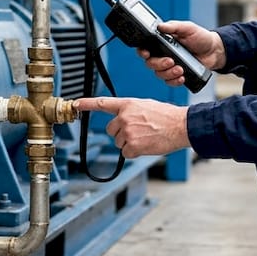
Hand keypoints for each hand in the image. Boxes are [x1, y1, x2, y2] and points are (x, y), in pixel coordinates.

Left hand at [74, 97, 189, 157]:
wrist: (181, 126)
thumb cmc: (167, 116)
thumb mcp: (146, 106)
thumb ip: (130, 112)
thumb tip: (122, 121)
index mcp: (128, 104)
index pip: (103, 103)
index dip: (87, 103)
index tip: (75, 104)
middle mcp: (124, 117)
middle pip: (111, 130)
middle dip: (121, 133)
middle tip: (139, 131)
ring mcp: (127, 132)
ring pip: (118, 142)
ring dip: (129, 143)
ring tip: (146, 137)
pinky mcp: (132, 146)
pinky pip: (126, 153)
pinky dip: (135, 152)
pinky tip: (146, 145)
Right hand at [137, 20, 224, 86]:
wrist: (214, 51)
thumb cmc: (200, 37)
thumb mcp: (187, 28)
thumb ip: (173, 27)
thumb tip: (160, 26)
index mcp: (162, 42)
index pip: (146, 48)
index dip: (142, 52)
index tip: (146, 53)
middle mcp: (163, 55)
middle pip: (151, 63)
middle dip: (159, 64)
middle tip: (171, 61)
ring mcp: (170, 66)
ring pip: (159, 74)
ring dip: (168, 73)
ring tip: (180, 69)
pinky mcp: (177, 75)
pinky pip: (170, 82)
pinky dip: (174, 81)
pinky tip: (182, 77)